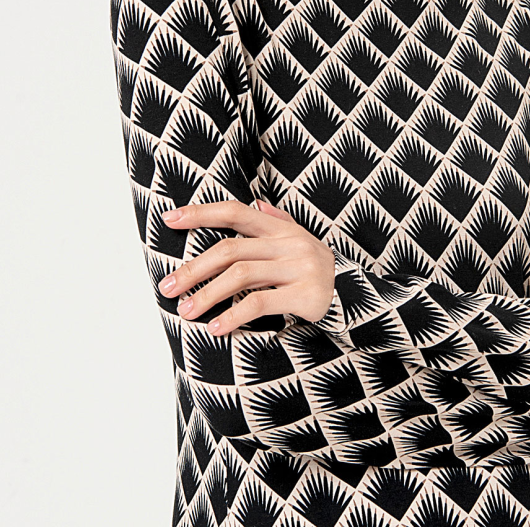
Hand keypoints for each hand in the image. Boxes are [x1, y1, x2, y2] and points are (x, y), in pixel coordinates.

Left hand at [156, 198, 335, 333]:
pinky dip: (233, 316)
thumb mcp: (302, 240)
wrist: (360, 296)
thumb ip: (278, 222)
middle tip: (167, 288)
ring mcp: (298, 268)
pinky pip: (260, 303)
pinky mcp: (305, 294)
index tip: (170, 219)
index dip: (202, 213)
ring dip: (207, 294)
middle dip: (194, 269)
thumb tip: (257, 204)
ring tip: (186, 311)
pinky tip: (216, 328)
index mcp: (282, 229)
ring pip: (241, 275)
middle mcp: (289, 243)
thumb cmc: (319, 270)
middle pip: (231, 249)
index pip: (236, 212)